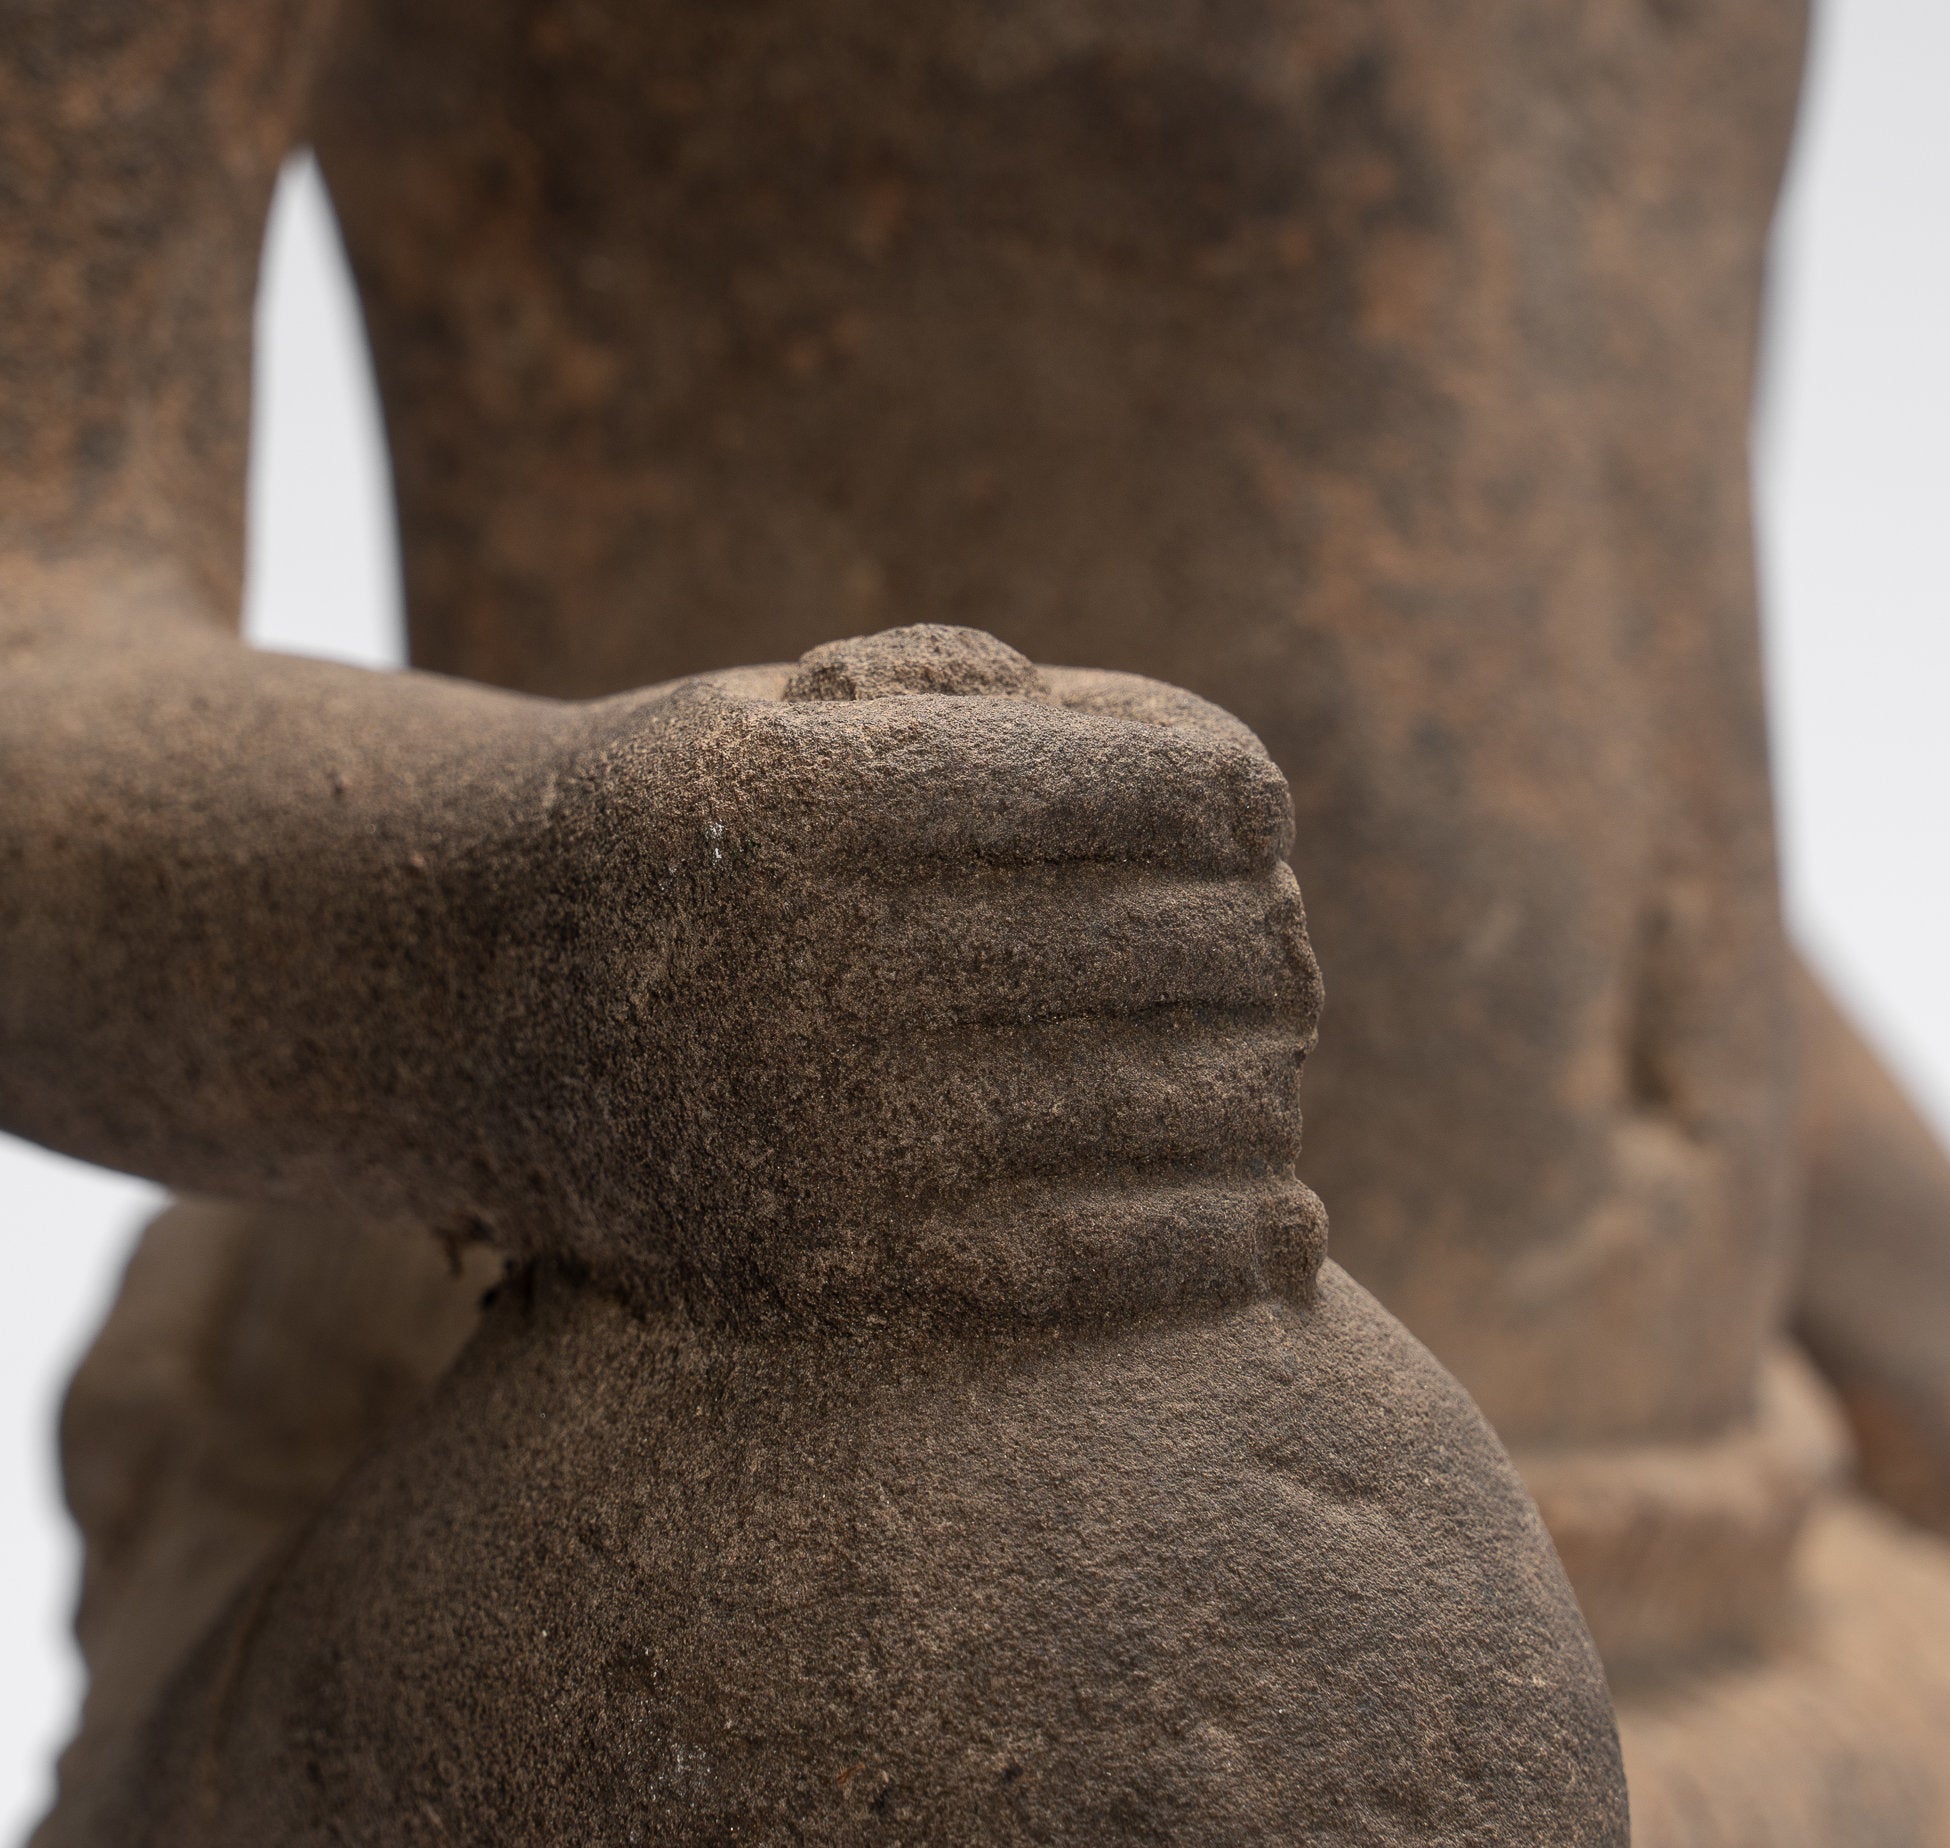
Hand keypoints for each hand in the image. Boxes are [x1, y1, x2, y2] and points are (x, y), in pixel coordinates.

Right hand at [461, 627, 1323, 1322]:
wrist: (465, 992)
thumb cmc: (674, 828)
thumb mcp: (779, 707)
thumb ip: (978, 705)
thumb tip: (1227, 802)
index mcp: (829, 794)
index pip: (1136, 790)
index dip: (1224, 798)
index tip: (1251, 817)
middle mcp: (831, 958)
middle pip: (1163, 949)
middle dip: (1256, 947)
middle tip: (1282, 956)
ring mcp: (831, 1123)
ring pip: (1146, 1107)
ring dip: (1257, 1086)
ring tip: (1280, 1066)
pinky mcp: (830, 1258)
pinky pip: (1079, 1258)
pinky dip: (1210, 1247)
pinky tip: (1291, 1225)